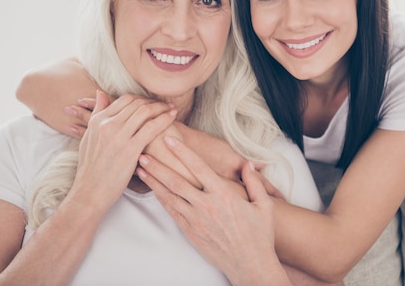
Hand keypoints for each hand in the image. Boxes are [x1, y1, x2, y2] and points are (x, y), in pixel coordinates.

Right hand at [69, 91, 176, 213]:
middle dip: (153, 102)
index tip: (151, 103)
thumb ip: (97, 113)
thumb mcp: (89, 136)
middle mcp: (107, 125)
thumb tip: (101, 93)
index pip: (125, 100)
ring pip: (145, 112)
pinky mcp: (130, 150)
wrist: (90, 192)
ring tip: (172, 108)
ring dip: (161, 107)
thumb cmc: (91, 168)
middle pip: (136, 103)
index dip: (141, 99)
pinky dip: (164, 119)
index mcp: (98, 121)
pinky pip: (151, 128)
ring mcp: (119, 137)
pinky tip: (173, 117)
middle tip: (165, 104)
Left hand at [137, 136, 287, 284]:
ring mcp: (196, 220)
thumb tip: (249, 164)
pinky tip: (154, 190)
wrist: (250, 264)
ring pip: (170, 196)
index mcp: (224, 195)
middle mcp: (206, 206)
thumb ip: (254, 182)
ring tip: (141, 170)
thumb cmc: (259, 235)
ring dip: (154, 182)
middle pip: (176, 181)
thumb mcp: (263, 205)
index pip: (198, 167)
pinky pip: (172, 212)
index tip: (170, 140)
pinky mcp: (191, 232)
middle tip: (143, 154)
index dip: (182, 152)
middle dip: (158, 167)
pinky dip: (161, 199)